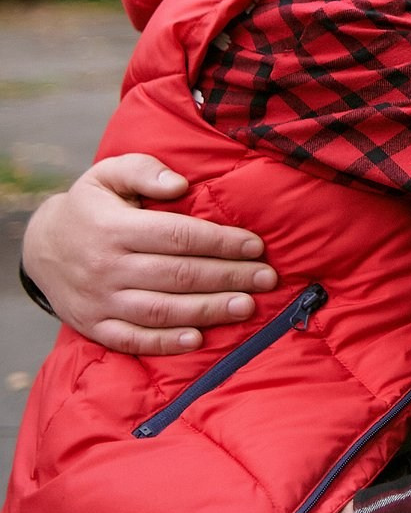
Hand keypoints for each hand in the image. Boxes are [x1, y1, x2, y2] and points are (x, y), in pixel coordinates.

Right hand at [23, 154, 277, 354]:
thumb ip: (143, 170)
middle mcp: (106, 267)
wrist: (42, 247)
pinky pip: (134, 339)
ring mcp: (100, 301)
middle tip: (266, 278)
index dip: (220, 242)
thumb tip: (179, 183)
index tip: (255, 245)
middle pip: (178, 275)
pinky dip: (166, 342)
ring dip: (208, 310)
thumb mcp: (107, 175)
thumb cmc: (90, 208)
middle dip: (228, 277)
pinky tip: (198, 339)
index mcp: (113, 228)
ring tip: (247, 306)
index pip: (177, 236)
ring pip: (162, 310)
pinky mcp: (95, 326)